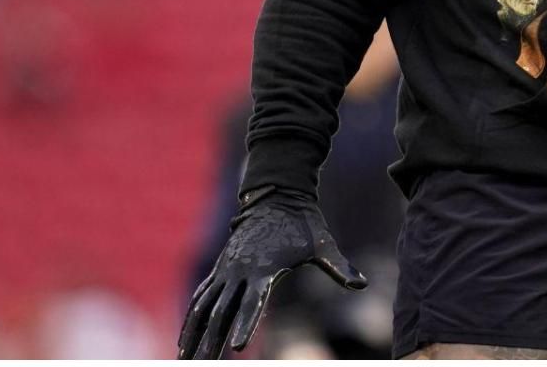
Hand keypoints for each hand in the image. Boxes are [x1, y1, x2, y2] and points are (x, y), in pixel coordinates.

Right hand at [177, 190, 367, 358]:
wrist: (276, 196)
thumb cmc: (303, 224)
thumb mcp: (322, 244)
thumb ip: (339, 266)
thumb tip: (362, 284)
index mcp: (263, 268)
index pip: (252, 303)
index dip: (245, 325)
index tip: (238, 348)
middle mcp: (239, 270)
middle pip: (221, 312)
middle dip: (211, 341)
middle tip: (203, 365)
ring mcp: (227, 270)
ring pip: (204, 307)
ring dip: (192, 334)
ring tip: (183, 359)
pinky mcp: (221, 269)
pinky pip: (201, 297)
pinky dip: (190, 318)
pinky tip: (184, 339)